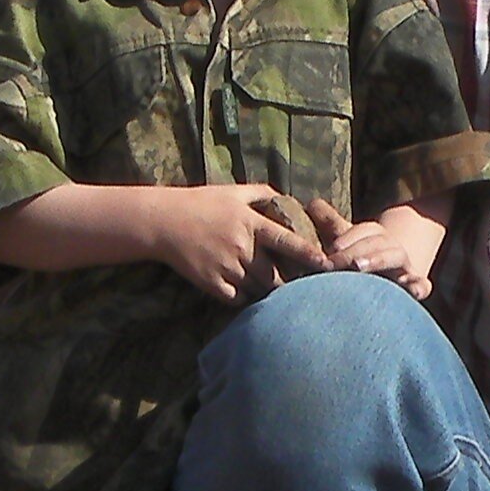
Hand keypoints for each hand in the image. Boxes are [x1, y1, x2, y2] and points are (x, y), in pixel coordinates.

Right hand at [150, 183, 328, 301]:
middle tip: (300, 286)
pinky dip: (245, 297)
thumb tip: (290, 199)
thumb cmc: (201, 204)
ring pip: (258, 289)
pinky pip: (237, 299)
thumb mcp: (233, 192)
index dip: (308, 254)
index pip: (286, 241)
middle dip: (289, 282)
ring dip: (266, 290)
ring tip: (274, 289)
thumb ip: (263, 193)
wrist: (164, 221)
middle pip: (274, 274)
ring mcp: (225, 267)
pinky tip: (247, 290)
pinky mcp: (210, 283)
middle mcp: (240, 247)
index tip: (326, 264)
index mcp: (249, 223)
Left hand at [321, 201, 432, 298]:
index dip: (349, 236)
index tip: (332, 247)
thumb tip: (311, 203)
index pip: (364, 230)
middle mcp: (391, 246)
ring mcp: (405, 266)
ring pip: (396, 256)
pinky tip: (412, 291)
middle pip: (376, 241)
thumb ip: (330, 224)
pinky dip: (418, 286)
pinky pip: (422, 285)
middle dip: (355, 249)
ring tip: (358, 266)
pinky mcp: (416, 286)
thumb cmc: (363, 258)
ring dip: (377, 259)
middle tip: (334, 261)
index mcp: (376, 236)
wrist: (397, 277)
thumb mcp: (348, 241)